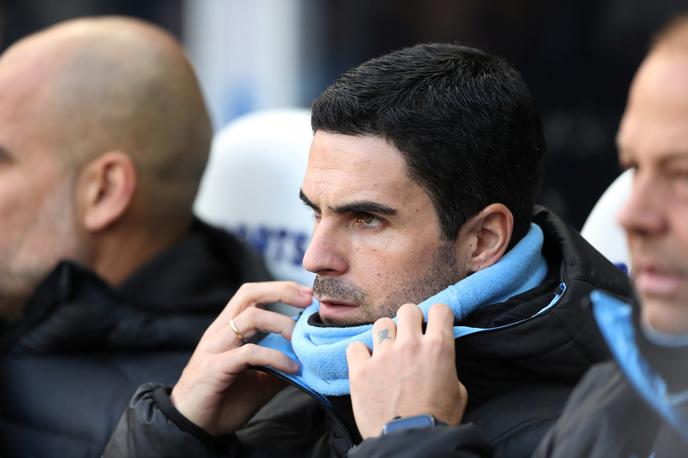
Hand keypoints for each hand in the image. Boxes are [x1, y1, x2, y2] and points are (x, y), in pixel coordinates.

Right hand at [170, 281, 311, 435]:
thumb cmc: (222, 401)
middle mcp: (219, 332)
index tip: (307, 295)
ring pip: (250, 318)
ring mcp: (215, 348)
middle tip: (309, 300)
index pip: (252, 294)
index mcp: (228, 329)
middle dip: (282, 291)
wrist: (191, 428)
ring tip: (301, 340)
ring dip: (282, 324)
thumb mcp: (259, 381)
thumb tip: (309, 360)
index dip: (280, 289)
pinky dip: (275, 357)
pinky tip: (292, 368)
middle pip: (249, 294)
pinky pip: (248, 353)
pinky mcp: (214, 368)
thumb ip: (279, 367)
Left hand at [346, 303, 467, 437]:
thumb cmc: (438, 421)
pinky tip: (367, 364)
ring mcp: (383, 356)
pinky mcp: (360, 370)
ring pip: (382, 323)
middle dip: (410, 321)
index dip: (438, 316)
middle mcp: (410, 345)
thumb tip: (440, 363)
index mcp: (438, 348)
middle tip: (409, 337)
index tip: (434, 325)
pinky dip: (361, 353)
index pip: (439, 309)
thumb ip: (448, 369)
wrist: (410, 442)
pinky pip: (356, 346)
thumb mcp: (458, 393)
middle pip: (407, 310)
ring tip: (387, 351)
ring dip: (386, 335)